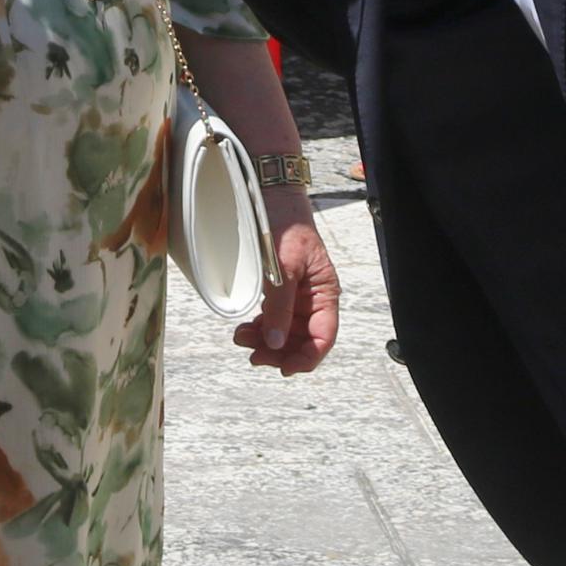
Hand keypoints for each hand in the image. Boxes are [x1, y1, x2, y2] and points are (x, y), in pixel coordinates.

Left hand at [238, 204, 341, 372]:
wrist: (271, 197)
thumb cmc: (286, 226)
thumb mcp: (284, 266)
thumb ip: (281, 305)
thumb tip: (275, 342)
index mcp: (324, 293)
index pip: (323, 337)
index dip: (307, 357)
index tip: (284, 367)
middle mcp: (312, 299)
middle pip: (301, 339)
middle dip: (279, 351)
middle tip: (254, 356)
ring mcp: (295, 296)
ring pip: (284, 332)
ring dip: (265, 341)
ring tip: (241, 339)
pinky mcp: (278, 291)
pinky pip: (273, 318)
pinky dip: (260, 327)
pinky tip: (245, 329)